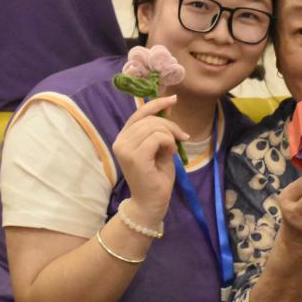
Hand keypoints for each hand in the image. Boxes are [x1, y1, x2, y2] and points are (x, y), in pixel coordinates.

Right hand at [112, 95, 189, 218]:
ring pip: (154, 126)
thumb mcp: (161, 147)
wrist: (151, 202)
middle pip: (149, 119)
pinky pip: (157, 137)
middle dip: (170, 124)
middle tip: (181, 137)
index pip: (139, 113)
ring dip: (170, 135)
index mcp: (124, 137)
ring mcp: (125, 148)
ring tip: (173, 148)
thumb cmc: (156, 177)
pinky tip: (170, 153)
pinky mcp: (135, 156)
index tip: (173, 99)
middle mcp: (120, 141)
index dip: (156, 104)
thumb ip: (161, 129)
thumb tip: (169, 105)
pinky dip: (168, 142)